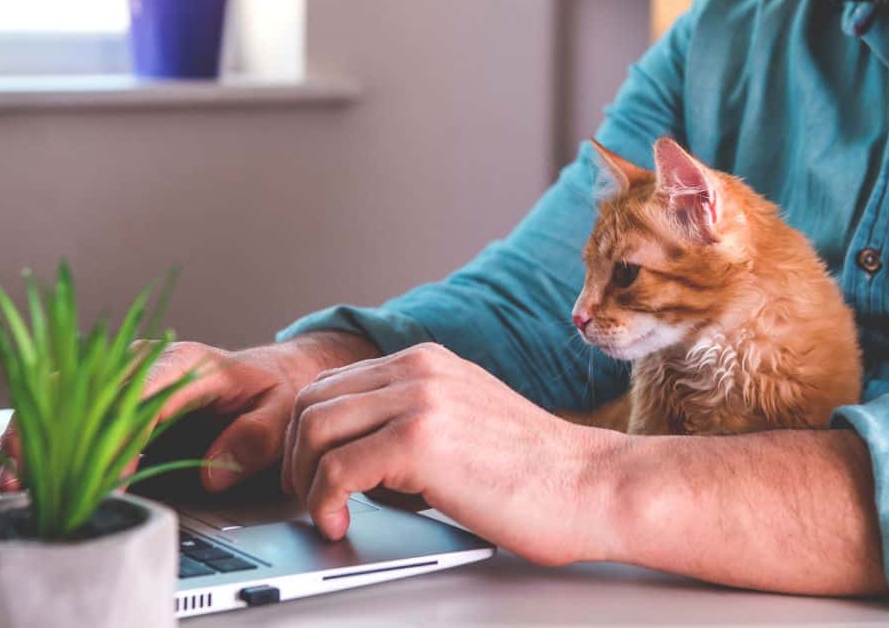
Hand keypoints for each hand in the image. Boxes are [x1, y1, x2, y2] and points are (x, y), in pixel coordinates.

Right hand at [0, 332, 378, 492]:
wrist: (269, 371)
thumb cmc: (273, 387)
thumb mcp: (280, 409)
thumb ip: (254, 438)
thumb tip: (215, 473)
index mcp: (184, 362)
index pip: (139, 395)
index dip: (116, 435)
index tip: (104, 474)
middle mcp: (144, 362)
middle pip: (84, 392)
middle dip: (50, 436)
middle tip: (25, 478)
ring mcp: (121, 376)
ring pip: (61, 398)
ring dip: (30, 436)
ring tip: (7, 477)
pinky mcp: (110, 395)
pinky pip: (61, 408)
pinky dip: (32, 434)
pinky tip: (4, 461)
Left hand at [282, 343, 625, 565]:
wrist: (593, 486)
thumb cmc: (539, 473)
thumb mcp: (467, 422)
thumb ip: (415, 420)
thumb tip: (358, 456)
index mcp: (426, 363)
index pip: (331, 384)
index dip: (306, 435)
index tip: (311, 474)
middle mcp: (418, 371)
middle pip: (311, 402)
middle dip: (295, 458)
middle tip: (310, 500)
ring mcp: (418, 401)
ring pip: (313, 431)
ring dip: (305, 482)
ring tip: (326, 515)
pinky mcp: (420, 442)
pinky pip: (336, 470)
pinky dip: (324, 503)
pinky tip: (341, 525)